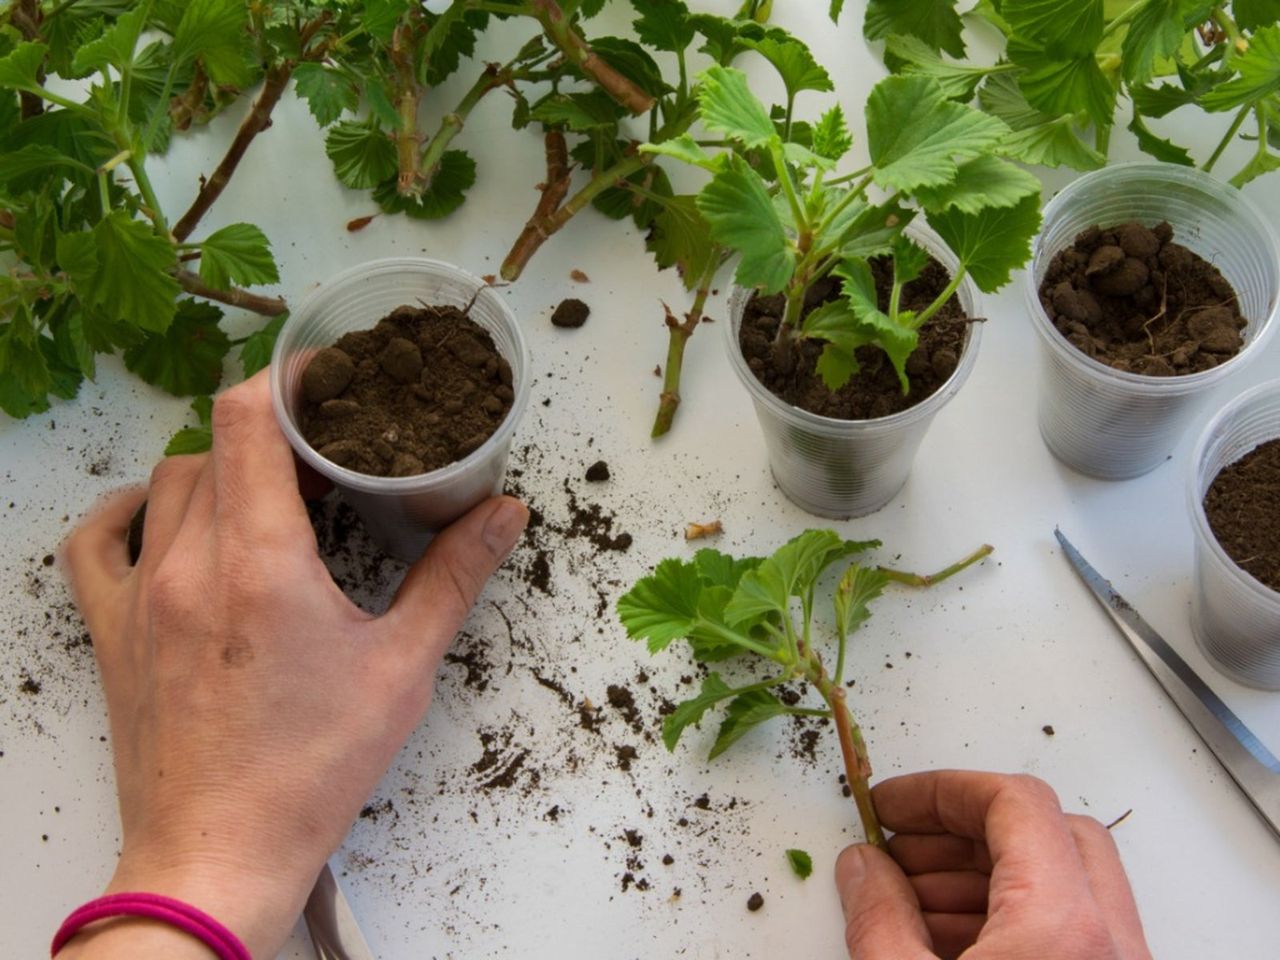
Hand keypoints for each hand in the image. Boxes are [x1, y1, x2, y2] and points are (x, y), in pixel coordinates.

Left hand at [59, 370, 527, 957]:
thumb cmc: (311, 767)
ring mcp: (139, 595)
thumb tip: (503, 512)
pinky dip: (134, 509)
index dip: (289, 381)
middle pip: (215, 442)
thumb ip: (454, 576)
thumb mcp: (402, 668)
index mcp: (261, 561)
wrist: (221, 852)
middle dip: (273, 427)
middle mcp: (188, 563)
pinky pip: (98, 540)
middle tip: (326, 448)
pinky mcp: (113, 629)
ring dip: (221, 466)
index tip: (330, 379)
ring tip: (272, 489)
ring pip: (168, 482)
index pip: (250, 419)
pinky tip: (169, 517)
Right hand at [835, 770, 1151, 959]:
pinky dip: (1008, 921)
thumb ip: (879, 919)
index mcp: (1067, 929)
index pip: (1017, 803)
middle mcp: (1113, 947)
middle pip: (1050, 835)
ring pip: (1063, 888)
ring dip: (981, 877)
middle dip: (964, 830)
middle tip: (901, 844)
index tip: (894, 804)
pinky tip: (944, 944)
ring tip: (907, 900)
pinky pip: (1070, 937)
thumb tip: (863, 870)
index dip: (944, 790)